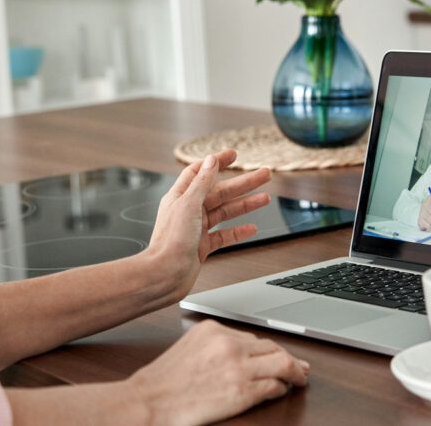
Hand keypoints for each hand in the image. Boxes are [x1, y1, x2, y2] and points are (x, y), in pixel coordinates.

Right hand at [129, 320, 308, 425]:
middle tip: (301, 367)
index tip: (278, 353)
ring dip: (294, 371)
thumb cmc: (164, 380)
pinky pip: (273, 386)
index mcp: (214, 329)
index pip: (252, 337)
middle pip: (271, 346)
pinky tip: (282, 391)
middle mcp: (229, 343)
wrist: (150, 401)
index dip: (269, 348)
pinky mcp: (243, 390)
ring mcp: (238, 366)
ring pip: (281, 362)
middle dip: (289, 357)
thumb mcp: (190, 347)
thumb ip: (216, 345)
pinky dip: (282, 388)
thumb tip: (242, 353)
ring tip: (300, 378)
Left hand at [147, 150, 271, 299]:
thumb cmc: (171, 241)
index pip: (201, 171)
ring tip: (265, 198)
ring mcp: (197, 229)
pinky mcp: (203, 246)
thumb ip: (202, 182)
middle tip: (264, 174)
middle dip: (243, 183)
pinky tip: (251, 228)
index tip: (233, 155)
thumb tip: (210, 160)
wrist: (165, 275)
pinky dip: (238, 231)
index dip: (217, 162)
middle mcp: (189, 210)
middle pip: (220, 191)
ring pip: (226, 212)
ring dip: (246, 204)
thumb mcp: (188, 204)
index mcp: (181, 196)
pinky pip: (225, 235)